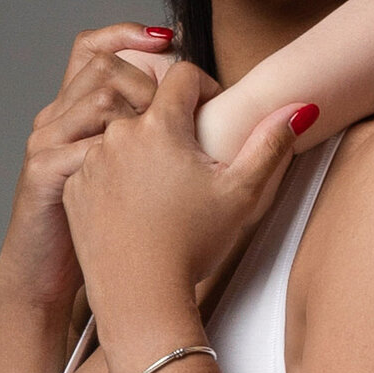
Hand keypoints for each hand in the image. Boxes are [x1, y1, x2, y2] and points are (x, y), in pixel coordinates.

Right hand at [0, 23, 183, 317]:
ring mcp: (46, 144)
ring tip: (169, 140)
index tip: (171, 38)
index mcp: (70, 111)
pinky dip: (125, 152)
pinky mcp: (43, 172)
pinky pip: (89, 145)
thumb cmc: (90, 222)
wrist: (44, 272)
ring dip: (144, 112)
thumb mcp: (112, 169)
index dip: (128, 34)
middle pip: (103, 66)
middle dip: (151, 80)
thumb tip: (187, 105)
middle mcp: (54, 119)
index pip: (91, 47)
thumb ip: (136, 134)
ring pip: (100, 98)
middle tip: (181, 108)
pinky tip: (149, 171)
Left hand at [62, 64, 311, 334]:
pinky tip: (134, 205)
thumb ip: (270, 143)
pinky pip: (97, 164)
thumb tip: (300, 106)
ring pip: (121, 134)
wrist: (140, 296)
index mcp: (158, 125)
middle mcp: (118, 134)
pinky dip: (115, 174)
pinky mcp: (73, 186)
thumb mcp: (242, 193)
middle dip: (172, 121)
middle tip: (189, 160)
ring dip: (142, 147)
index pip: (183, 76)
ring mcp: (90, 160)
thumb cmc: (191, 246)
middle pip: (149, 104)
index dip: (204, 88)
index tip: (212, 113)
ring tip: (162, 186)